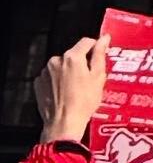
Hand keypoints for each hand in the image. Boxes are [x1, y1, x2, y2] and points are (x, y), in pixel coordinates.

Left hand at [37, 35, 101, 152]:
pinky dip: (57, 81)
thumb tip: (104, 38)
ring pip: (61, 66)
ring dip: (67, 72)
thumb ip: (100, 55)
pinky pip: (51, 76)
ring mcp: (45, 72)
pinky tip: (64, 93)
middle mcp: (56, 60)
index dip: (95, 47)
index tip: (99, 55)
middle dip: (80, 63)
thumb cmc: (84, 102)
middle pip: (72, 55)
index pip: (86, 42)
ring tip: (75, 88)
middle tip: (88, 79)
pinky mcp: (38, 83)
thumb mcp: (98, 77)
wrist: (63, 123)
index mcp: (72, 57)